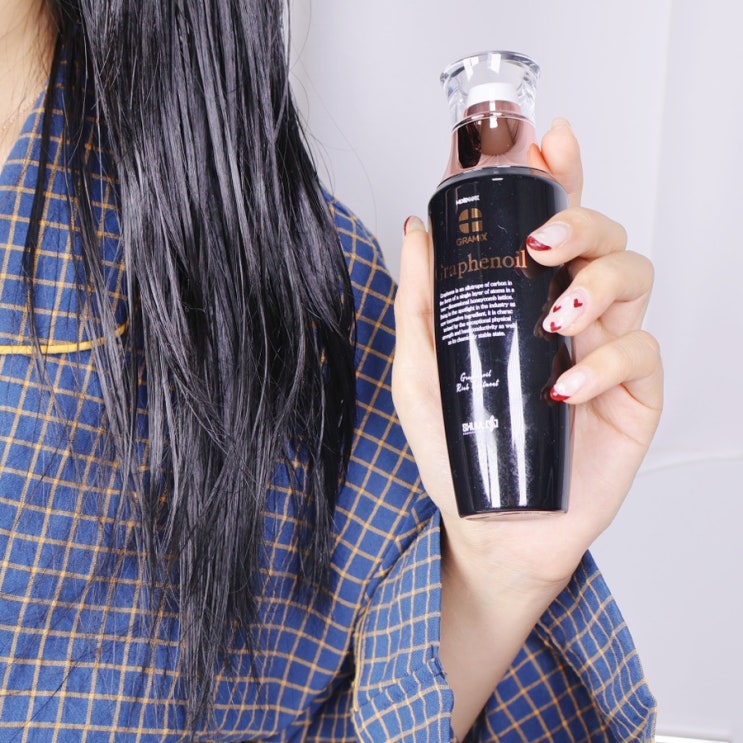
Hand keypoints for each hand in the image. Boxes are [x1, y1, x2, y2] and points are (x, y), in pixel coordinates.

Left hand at [393, 118, 662, 591]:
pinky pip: (640, 353)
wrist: (492, 523)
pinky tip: (565, 387)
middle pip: (604, 237)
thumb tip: (415, 230)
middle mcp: (571, 315)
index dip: (561, 174)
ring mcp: (606, 351)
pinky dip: (605, 361)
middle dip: (582, 222)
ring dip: (599, 283)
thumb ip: (420, 303)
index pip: (552, 223)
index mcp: (525, 301)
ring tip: (556, 319)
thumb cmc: (458, 448)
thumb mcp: (421, 371)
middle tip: (543, 246)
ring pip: (634, 278)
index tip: (551, 141)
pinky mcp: (634, 395)